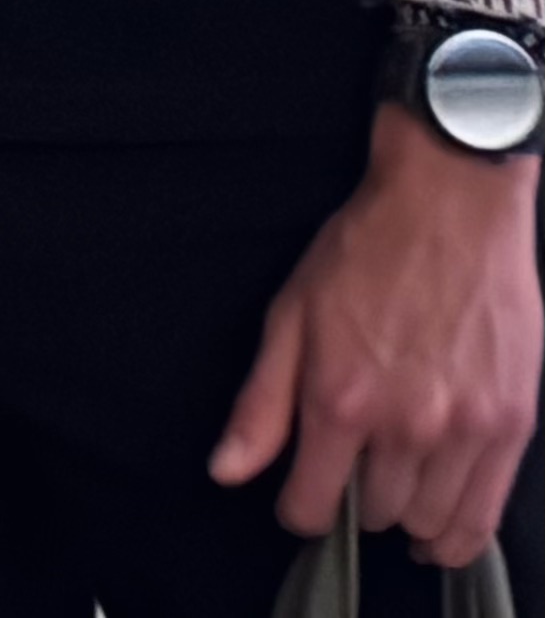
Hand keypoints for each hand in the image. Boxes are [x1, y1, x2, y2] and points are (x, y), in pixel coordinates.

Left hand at [210, 106, 541, 568]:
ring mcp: (464, 430)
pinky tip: (438, 528)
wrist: (450, 203)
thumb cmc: (364, 250)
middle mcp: (405, 426)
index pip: (311, 506)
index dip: (299, 509)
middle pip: (372, 515)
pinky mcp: (511, 426)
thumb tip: (226, 472)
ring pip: (427, 522)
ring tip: (395, 483)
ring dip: (405, 513)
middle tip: (355, 463)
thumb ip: (261, 403)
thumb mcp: (291, 313)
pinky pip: (483, 518)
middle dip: (355, 498)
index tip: (302, 496)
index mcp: (341, 399)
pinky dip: (458, 535)